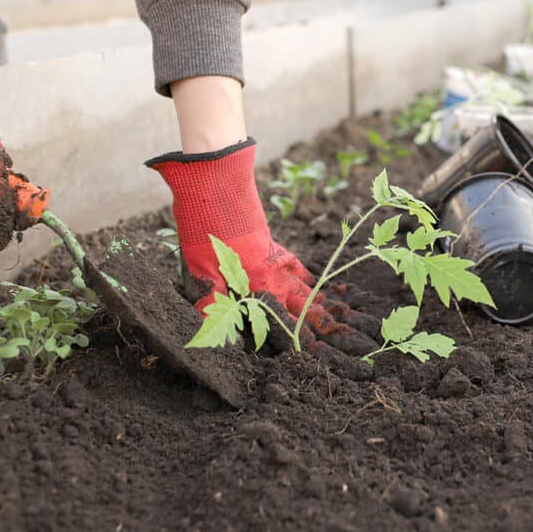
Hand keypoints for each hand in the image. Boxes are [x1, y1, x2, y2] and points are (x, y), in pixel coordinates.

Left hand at [148, 140, 378, 354]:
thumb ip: (211, 301)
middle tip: (332, 334)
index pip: (281, 318)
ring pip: (298, 282)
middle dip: (313, 320)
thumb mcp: (200, 268)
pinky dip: (301, 272)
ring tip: (329, 311)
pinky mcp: (267, 240)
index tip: (312, 350)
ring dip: (312, 298)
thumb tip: (212, 333)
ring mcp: (271, 254)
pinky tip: (306, 277)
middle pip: (297, 301)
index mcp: (257, 282)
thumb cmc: (205, 225)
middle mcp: (270, 271)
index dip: (296, 335)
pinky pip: (292, 262)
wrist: (216, 181)